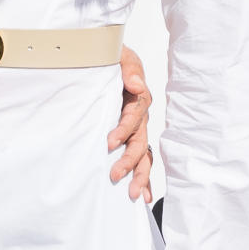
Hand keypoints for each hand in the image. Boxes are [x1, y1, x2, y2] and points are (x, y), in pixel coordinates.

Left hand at [108, 45, 152, 201]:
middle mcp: (139, 115)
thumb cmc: (111, 57)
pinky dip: (143, 177)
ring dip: (139, 174)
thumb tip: (136, 85)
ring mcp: (137, 127)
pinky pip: (141, 157)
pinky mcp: (131, 135)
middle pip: (140, 141)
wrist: (104, 57)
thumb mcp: (119, 54)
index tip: (109, 142)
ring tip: (132, 193)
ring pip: (143, 153)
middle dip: (130, 161)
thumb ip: (129, 68)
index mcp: (137, 97)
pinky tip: (142, 195)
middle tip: (115, 175)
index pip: (134, 117)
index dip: (123, 130)